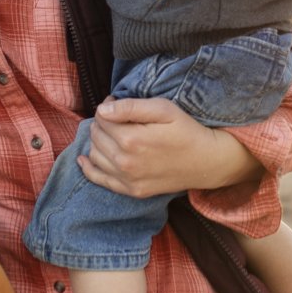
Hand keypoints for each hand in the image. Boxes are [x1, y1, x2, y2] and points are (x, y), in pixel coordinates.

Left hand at [78, 97, 263, 198]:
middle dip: (101, 123)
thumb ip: (130, 107)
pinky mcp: (132, 191)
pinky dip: (89, 168)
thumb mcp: (163, 109)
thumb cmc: (186, 130)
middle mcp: (125, 162)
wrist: (207, 161)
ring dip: (97, 141)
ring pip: (94, 155)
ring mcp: (127, 180)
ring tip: (111, 133)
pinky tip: (84, 159)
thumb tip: (102, 109)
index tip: (117, 101)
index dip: (107, 106)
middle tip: (116, 116)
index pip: (101, 118)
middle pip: (96, 136)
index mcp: (131, 139)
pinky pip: (100, 180)